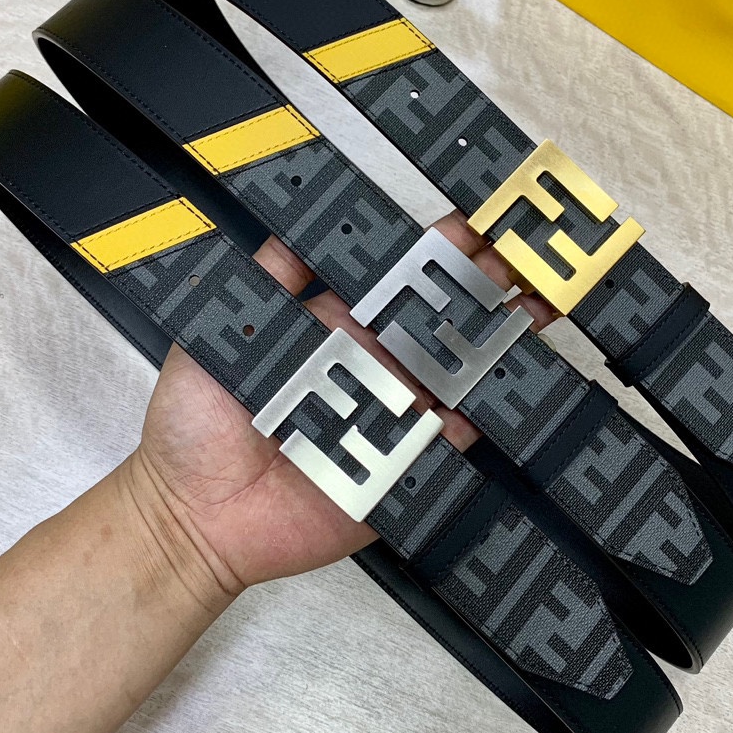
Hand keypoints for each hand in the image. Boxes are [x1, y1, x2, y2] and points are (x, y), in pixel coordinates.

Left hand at [124, 215, 557, 598]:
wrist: (193, 515)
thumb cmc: (194, 426)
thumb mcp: (218, 333)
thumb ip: (261, 280)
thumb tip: (295, 216)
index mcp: (334, 331)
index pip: (396, 281)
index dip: (434, 253)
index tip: (471, 225)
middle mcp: (370, 369)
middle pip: (439, 321)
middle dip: (485, 288)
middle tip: (529, 258)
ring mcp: (388, 420)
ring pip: (454, 376)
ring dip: (498, 344)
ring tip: (540, 311)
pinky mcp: (394, 471)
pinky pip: (446, 446)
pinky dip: (477, 422)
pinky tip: (509, 391)